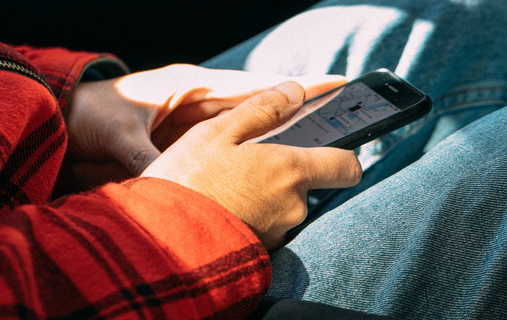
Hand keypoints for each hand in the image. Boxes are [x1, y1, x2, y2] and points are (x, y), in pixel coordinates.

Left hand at [67, 64, 346, 187]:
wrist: (68, 117)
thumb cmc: (91, 113)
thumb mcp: (118, 131)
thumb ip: (146, 157)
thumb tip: (171, 185)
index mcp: (193, 88)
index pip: (256, 86)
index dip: (297, 86)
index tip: (336, 84)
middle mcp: (204, 103)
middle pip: (263, 106)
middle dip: (302, 109)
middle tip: (342, 117)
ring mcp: (200, 122)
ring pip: (252, 128)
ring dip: (282, 134)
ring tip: (319, 145)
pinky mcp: (193, 141)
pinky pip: (231, 147)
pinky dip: (253, 154)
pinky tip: (274, 167)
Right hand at [141, 81, 361, 249]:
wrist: (159, 242)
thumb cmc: (186, 182)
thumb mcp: (217, 132)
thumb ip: (261, 109)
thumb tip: (295, 91)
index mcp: (290, 170)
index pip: (347, 166)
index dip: (341, 155)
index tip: (326, 149)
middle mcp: (293, 206)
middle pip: (308, 184)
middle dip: (285, 173)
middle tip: (246, 164)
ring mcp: (279, 233)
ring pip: (285, 205)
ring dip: (265, 194)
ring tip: (228, 187)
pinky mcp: (262, 253)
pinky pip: (267, 226)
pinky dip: (253, 215)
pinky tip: (225, 208)